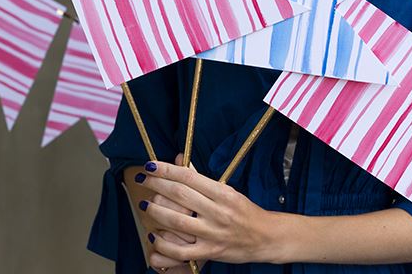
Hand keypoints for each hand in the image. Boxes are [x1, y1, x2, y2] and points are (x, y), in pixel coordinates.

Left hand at [136, 160, 280, 264]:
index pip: (188, 177)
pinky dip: (163, 244)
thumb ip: (201, 178)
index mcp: (223, 194)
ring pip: (176, 221)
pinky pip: (181, 251)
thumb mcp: (227, 191)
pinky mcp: (211, 252)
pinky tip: (154, 235)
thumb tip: (177, 159)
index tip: (150, 166)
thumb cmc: (245, 212)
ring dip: (156, 211)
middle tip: (143, 180)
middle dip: (156, 185)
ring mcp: (214, 233)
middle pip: (180, 195)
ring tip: (145, 204)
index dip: (165, 170)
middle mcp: (218, 212)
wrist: (268, 237)